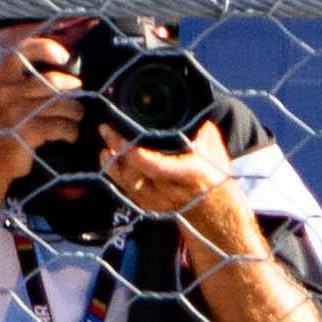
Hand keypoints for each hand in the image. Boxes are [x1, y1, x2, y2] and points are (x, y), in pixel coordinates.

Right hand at [0, 27, 89, 180]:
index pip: (21, 52)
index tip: (63, 56)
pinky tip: (69, 136)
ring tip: (74, 120)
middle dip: (72, 92)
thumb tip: (60, 77)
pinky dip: (71, 132)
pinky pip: (63, 126)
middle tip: (76, 101)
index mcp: (0, 80)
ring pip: (63, 105)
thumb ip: (21, 86)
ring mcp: (18, 110)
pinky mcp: (29, 130)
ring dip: (75, 114)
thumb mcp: (1, 101)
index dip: (44, 48)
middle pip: (54, 82)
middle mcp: (8, 91)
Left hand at [94, 120, 241, 215]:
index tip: (124, 138)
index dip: (138, 154)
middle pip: (136, 172)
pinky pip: (125, 188)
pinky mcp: (147, 205)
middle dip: (119, 150)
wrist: (216, 212)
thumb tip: (188, 109)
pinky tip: (109, 157)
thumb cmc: (215, 175)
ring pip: (126, 181)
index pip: (158, 166)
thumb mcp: (214, 150)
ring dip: (113, 162)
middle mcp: (171, 191)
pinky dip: (115, 172)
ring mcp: (157, 201)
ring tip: (105, 144)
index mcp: (191, 174)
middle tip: (107, 129)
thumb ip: (200, 131)